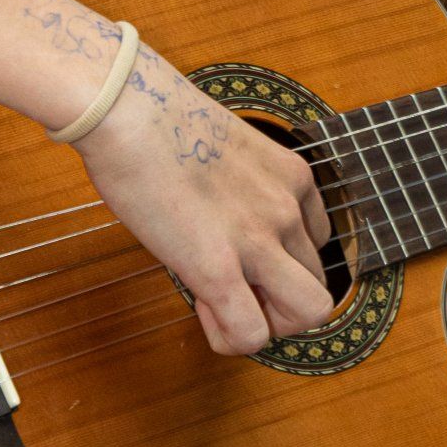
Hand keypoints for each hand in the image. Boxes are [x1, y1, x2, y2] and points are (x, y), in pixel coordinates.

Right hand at [73, 49, 333, 356]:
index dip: (280, 258)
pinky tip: (202, 309)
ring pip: (305, 313)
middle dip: (276, 296)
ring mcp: (259, 240)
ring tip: (221, 302)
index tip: (239, 252)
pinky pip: (251, 334)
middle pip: (317, 281)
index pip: (317, 241)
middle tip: (231, 283)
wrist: (129, 109)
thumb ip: (240, 186)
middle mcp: (287, 210)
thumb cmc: (157, 119)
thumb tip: (215, 216)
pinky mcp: (218, 268)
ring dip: (266, 320)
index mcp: (294, 178)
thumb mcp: (227, 147)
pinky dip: (231, 337)